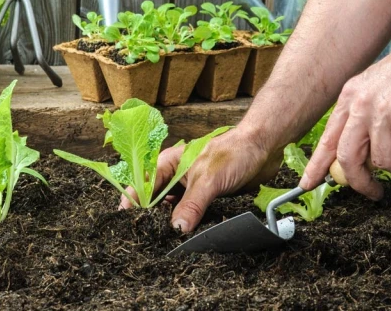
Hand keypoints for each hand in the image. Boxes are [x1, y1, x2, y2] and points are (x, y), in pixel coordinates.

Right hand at [119, 127, 282, 232]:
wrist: (263, 148)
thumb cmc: (233, 152)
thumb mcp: (208, 180)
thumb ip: (191, 205)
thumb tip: (176, 229)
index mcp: (168, 164)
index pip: (143, 186)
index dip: (133, 204)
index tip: (127, 223)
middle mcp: (176, 176)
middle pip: (155, 200)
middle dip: (151, 218)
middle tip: (147, 238)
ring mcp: (190, 188)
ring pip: (173, 209)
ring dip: (170, 223)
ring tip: (163, 242)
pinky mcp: (205, 198)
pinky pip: (191, 215)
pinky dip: (187, 225)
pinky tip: (186, 237)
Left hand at [300, 26, 390, 199]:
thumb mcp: (379, 87)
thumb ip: (366, 114)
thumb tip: (364, 149)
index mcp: (351, 96)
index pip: (327, 138)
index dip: (317, 165)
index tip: (308, 183)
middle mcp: (361, 104)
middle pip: (347, 158)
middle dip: (360, 182)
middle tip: (374, 191)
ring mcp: (382, 113)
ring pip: (384, 162)